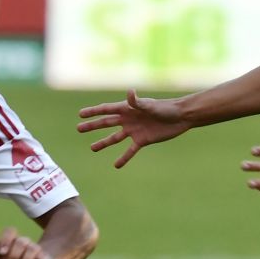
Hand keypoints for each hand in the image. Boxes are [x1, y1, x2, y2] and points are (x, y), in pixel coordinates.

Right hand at [75, 88, 190, 167]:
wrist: (180, 117)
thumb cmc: (165, 108)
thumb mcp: (150, 106)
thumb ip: (138, 102)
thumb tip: (130, 93)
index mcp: (127, 109)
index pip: (106, 110)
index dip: (93, 112)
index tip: (80, 114)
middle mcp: (128, 119)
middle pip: (106, 123)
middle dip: (93, 126)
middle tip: (79, 128)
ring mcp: (134, 130)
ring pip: (115, 138)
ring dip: (104, 143)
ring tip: (92, 148)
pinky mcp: (142, 140)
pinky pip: (130, 151)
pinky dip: (123, 158)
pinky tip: (116, 165)